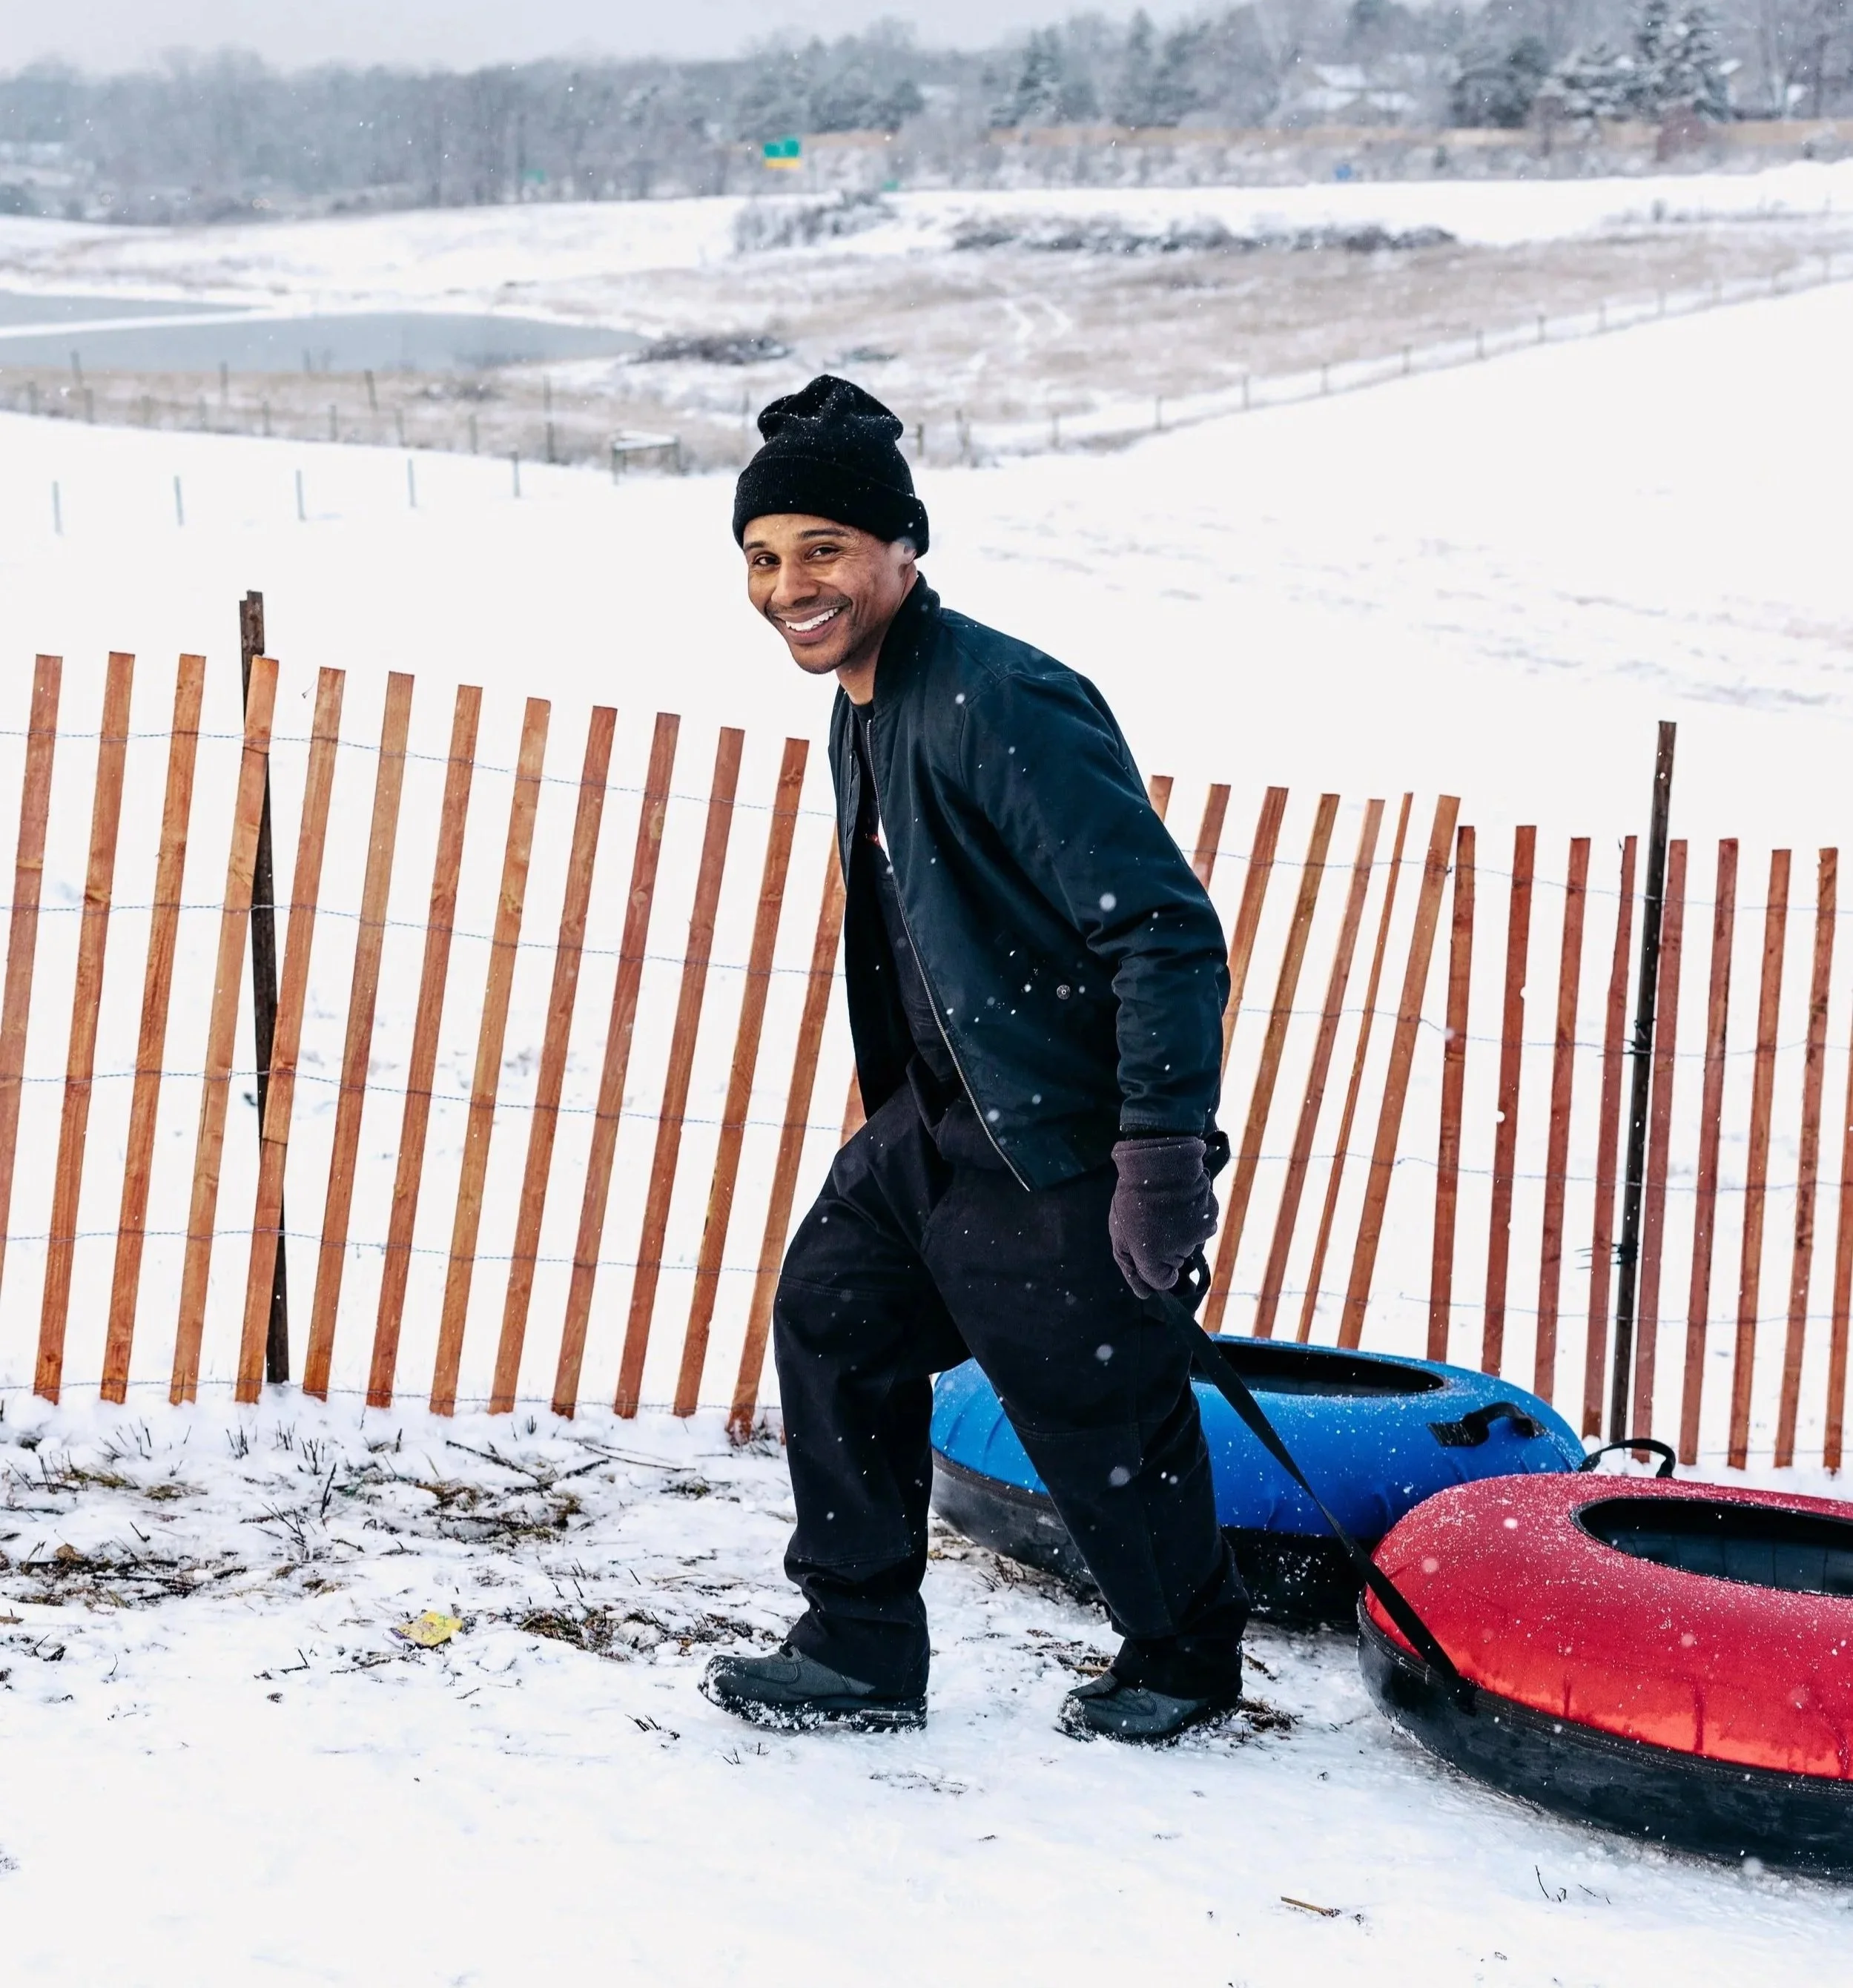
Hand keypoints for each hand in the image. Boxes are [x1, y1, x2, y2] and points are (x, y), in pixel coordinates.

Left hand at [1108, 1136, 1216, 1298]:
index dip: (1154, 1268)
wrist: (1159, 1161)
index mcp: (1152, 1256)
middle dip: (1164, 1246)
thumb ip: (1131, 1268)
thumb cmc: (1133, 1198)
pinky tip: (1181, 1201)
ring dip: (1179, 1231)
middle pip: (1175, 1261)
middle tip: (1152, 1220)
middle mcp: (1179, 1251)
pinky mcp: (1211, 1218)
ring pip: (1189, 1243)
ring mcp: (1198, 1234)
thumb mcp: (1120, 1234)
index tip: (1148, 1248)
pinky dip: (1193, 1217)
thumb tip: (1144, 1294)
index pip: (1162, 1281)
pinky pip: (1202, 1226)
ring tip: (1165, 1207)